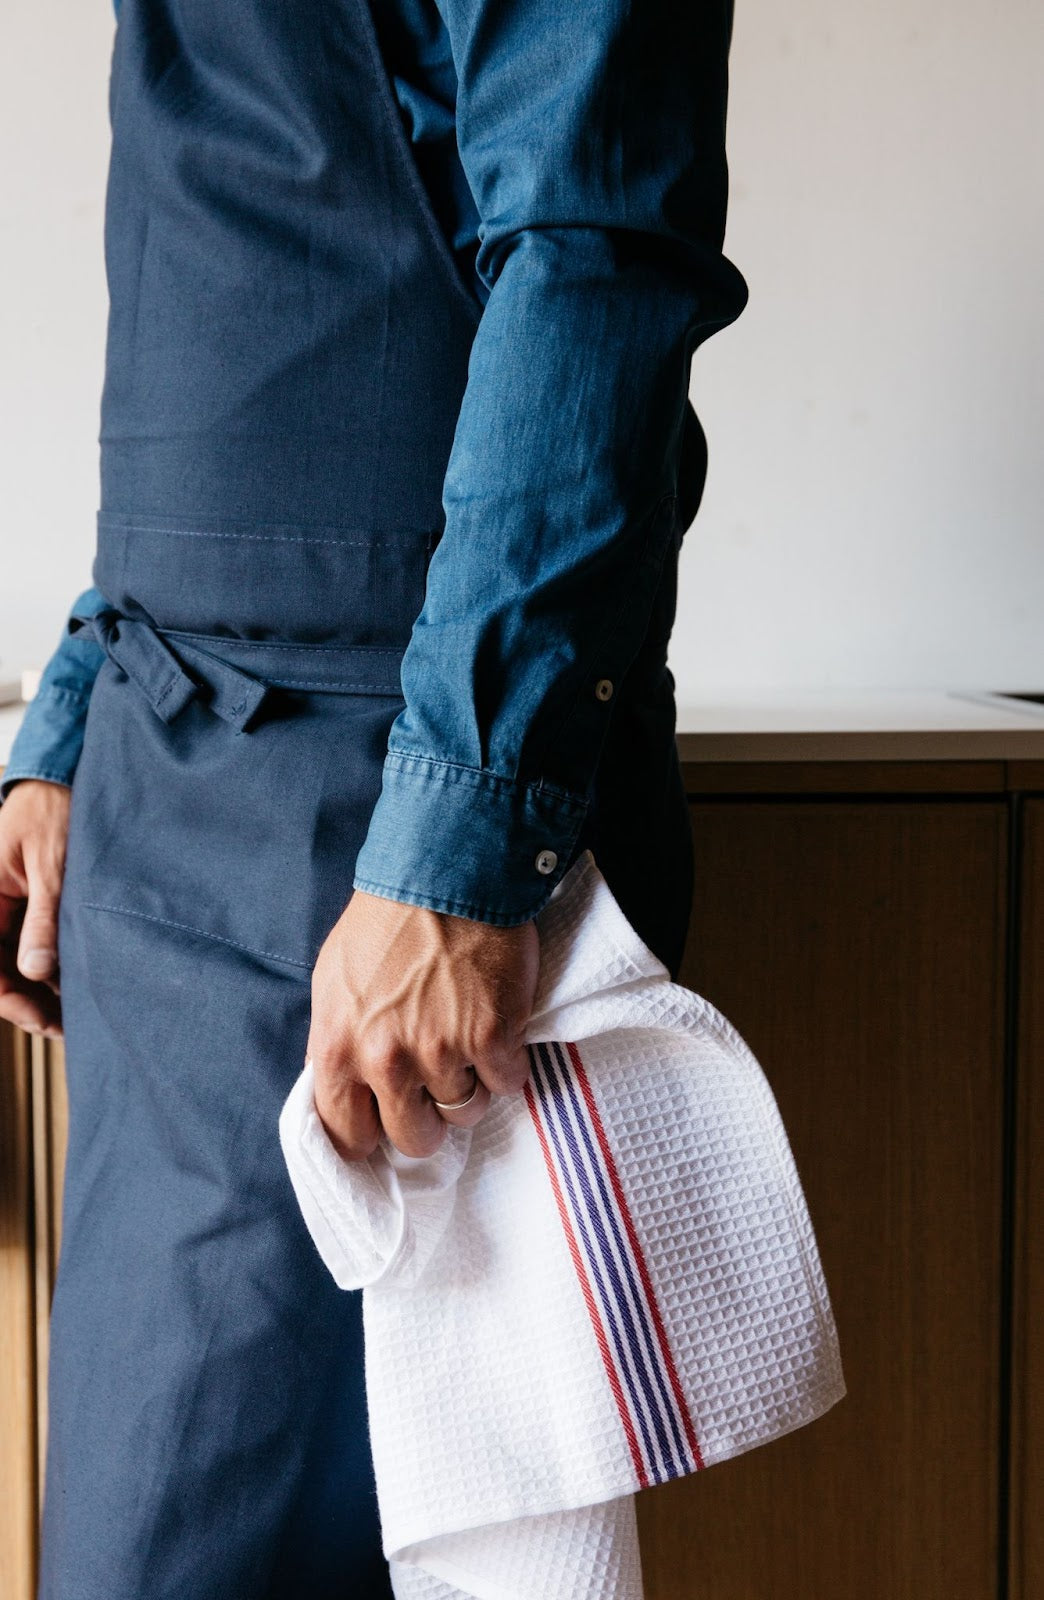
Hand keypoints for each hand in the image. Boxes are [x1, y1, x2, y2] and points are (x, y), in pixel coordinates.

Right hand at [0, 779, 69, 1036]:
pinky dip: (50, 963)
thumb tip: (35, 972)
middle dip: (30, 1001)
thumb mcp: (52, 867)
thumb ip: (43, 918)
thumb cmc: (53, 813)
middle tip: (67, 1025)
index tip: (43, 1021)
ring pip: (15, 961)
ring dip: (41, 986)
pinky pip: (29, 943)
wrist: (61, 780)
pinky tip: (73, 978)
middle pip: (0, 971)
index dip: (11, 1001)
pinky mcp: (24, 905)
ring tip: (76, 1008)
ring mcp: (5, 907)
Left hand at [307, 889, 539, 1160]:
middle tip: (437, 1081)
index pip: (347, 1136)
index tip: (388, 1117)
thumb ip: (339, 1043)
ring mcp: (441, 1051)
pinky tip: (498, 1027)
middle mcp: (385, 1060)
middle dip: (427, 1116)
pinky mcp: (493, 1037)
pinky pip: (508, 1083)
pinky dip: (508, 1061)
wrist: (447, 870)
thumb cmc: (387, 920)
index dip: (372, 1130)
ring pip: (465, 1112)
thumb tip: (349, 1090)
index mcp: (337, 1049)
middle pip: (413, 1138)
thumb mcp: (335, 982)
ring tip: (468, 1041)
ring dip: (471, 1084)